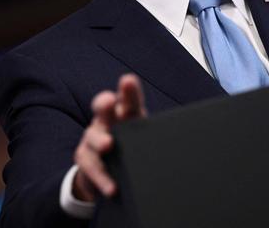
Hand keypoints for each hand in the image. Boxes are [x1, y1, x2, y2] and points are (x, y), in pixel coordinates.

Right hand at [72, 73, 146, 200]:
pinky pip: (90, 166)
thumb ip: (155, 139)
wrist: (106, 172)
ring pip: (93, 136)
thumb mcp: (143, 139)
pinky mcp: (84, 157)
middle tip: (109, 102)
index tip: (128, 81)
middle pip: (103, 108)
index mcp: (125, 114)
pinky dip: (101, 177)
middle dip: (105, 103)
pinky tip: (111, 187)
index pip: (128, 100)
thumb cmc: (131, 148)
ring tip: (108, 145)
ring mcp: (92, 138)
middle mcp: (107, 121)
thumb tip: (184, 145)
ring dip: (100, 140)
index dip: (128, 90)